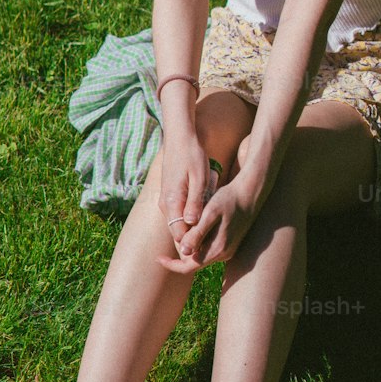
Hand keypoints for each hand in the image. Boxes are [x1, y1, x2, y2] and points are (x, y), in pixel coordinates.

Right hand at [158, 136, 218, 255]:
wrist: (179, 137)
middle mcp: (165, 203)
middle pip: (178, 231)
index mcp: (171, 201)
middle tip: (215, 238)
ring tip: (213, 226)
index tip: (211, 244)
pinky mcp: (169, 195)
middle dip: (194, 237)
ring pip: (179, 222)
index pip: (179, 234)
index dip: (193, 243)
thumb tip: (192, 224)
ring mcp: (166, 200)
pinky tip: (206, 211)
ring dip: (194, 225)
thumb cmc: (192, 156)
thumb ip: (195, 202)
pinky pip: (179, 213)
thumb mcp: (199, 178)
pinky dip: (192, 216)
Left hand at [159, 175, 259, 274]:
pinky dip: (200, 238)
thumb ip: (197, 233)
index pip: (188, 267)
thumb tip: (183, 251)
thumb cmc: (228, 200)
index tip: (158, 257)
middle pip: (194, 260)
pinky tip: (200, 222)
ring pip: (201, 253)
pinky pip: (209, 247)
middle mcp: (223, 254)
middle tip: (176, 227)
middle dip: (181, 248)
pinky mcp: (230, 244)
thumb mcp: (210, 213)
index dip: (171, 264)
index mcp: (218, 249)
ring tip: (189, 221)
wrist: (250, 193)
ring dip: (191, 242)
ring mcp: (228, 250)